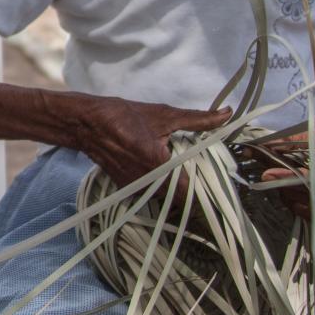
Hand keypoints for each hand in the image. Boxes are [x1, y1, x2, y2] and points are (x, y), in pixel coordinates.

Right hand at [75, 98, 230, 189]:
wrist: (86, 124)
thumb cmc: (124, 117)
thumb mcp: (165, 115)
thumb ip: (199, 120)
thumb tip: (227, 114)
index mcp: (160, 168)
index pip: (192, 193)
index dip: (208, 193)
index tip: (221, 188)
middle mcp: (149, 184)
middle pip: (182, 199)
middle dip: (196, 192)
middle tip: (209, 177)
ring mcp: (137, 188)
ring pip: (168, 198)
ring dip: (179, 189)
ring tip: (190, 174)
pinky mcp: (128, 187)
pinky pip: (153, 193)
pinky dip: (163, 185)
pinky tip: (166, 170)